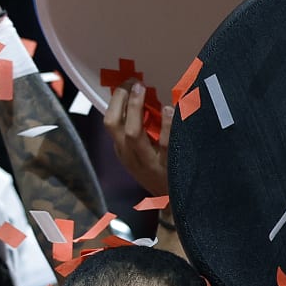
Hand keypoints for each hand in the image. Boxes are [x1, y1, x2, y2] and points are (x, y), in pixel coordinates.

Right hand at [105, 81, 172, 196]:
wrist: (175, 202)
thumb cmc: (158, 172)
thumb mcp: (140, 154)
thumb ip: (139, 130)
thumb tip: (141, 97)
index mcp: (123, 150)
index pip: (110, 122)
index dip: (116, 100)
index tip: (126, 83)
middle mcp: (130, 157)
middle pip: (116, 126)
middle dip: (122, 101)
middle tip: (133, 83)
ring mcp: (148, 163)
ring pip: (134, 135)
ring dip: (137, 109)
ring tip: (143, 91)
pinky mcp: (167, 168)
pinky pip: (165, 144)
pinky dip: (167, 125)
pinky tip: (169, 110)